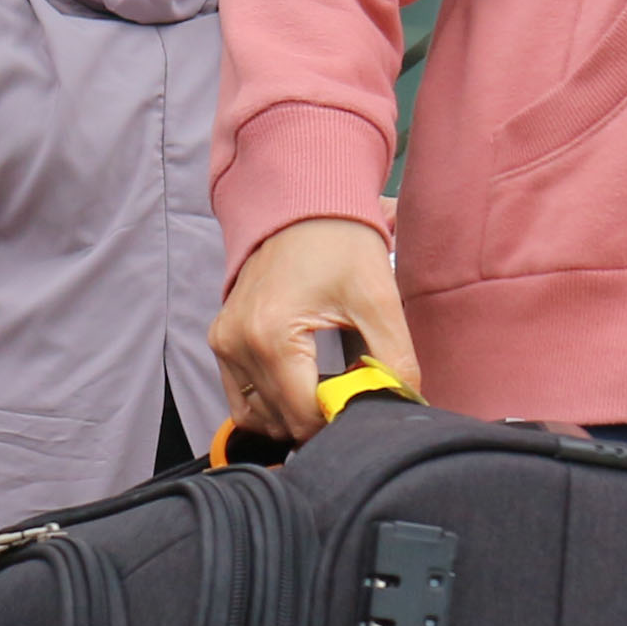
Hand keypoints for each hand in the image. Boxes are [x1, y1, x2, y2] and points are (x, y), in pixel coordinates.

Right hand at [209, 217, 422, 444]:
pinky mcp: (221, 341)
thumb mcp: (378, 299)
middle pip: (282, 421)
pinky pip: (240, 399)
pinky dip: (269, 405)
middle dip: (321, 418)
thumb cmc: (339, 244)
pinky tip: (302, 386)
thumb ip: (394, 359)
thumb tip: (405, 404)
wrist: (302, 204)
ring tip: (328, 387)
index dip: (340, 418)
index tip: (366, 401)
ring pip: (258, 416)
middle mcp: (238, 344)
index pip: (305, 417)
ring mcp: (224, 343)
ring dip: (294, 416)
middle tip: (352, 391)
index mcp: (271, 337)